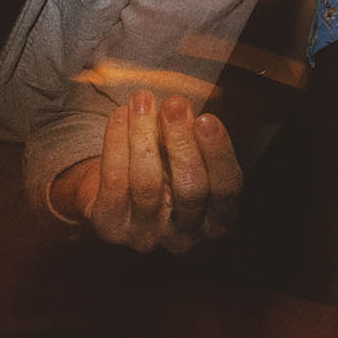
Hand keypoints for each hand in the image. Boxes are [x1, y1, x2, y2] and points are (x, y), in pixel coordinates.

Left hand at [52, 88, 243, 253]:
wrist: (119, 193)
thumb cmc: (167, 170)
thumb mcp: (191, 158)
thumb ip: (193, 139)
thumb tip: (179, 109)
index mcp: (216, 221)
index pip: (226, 189)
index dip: (218, 153)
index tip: (206, 119)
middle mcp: (184, 237)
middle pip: (190, 189)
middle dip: (182, 142)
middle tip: (174, 104)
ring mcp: (146, 236)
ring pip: (147, 184)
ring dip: (144, 134)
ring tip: (143, 100)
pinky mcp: (110, 228)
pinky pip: (113, 180)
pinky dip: (116, 141)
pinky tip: (121, 114)